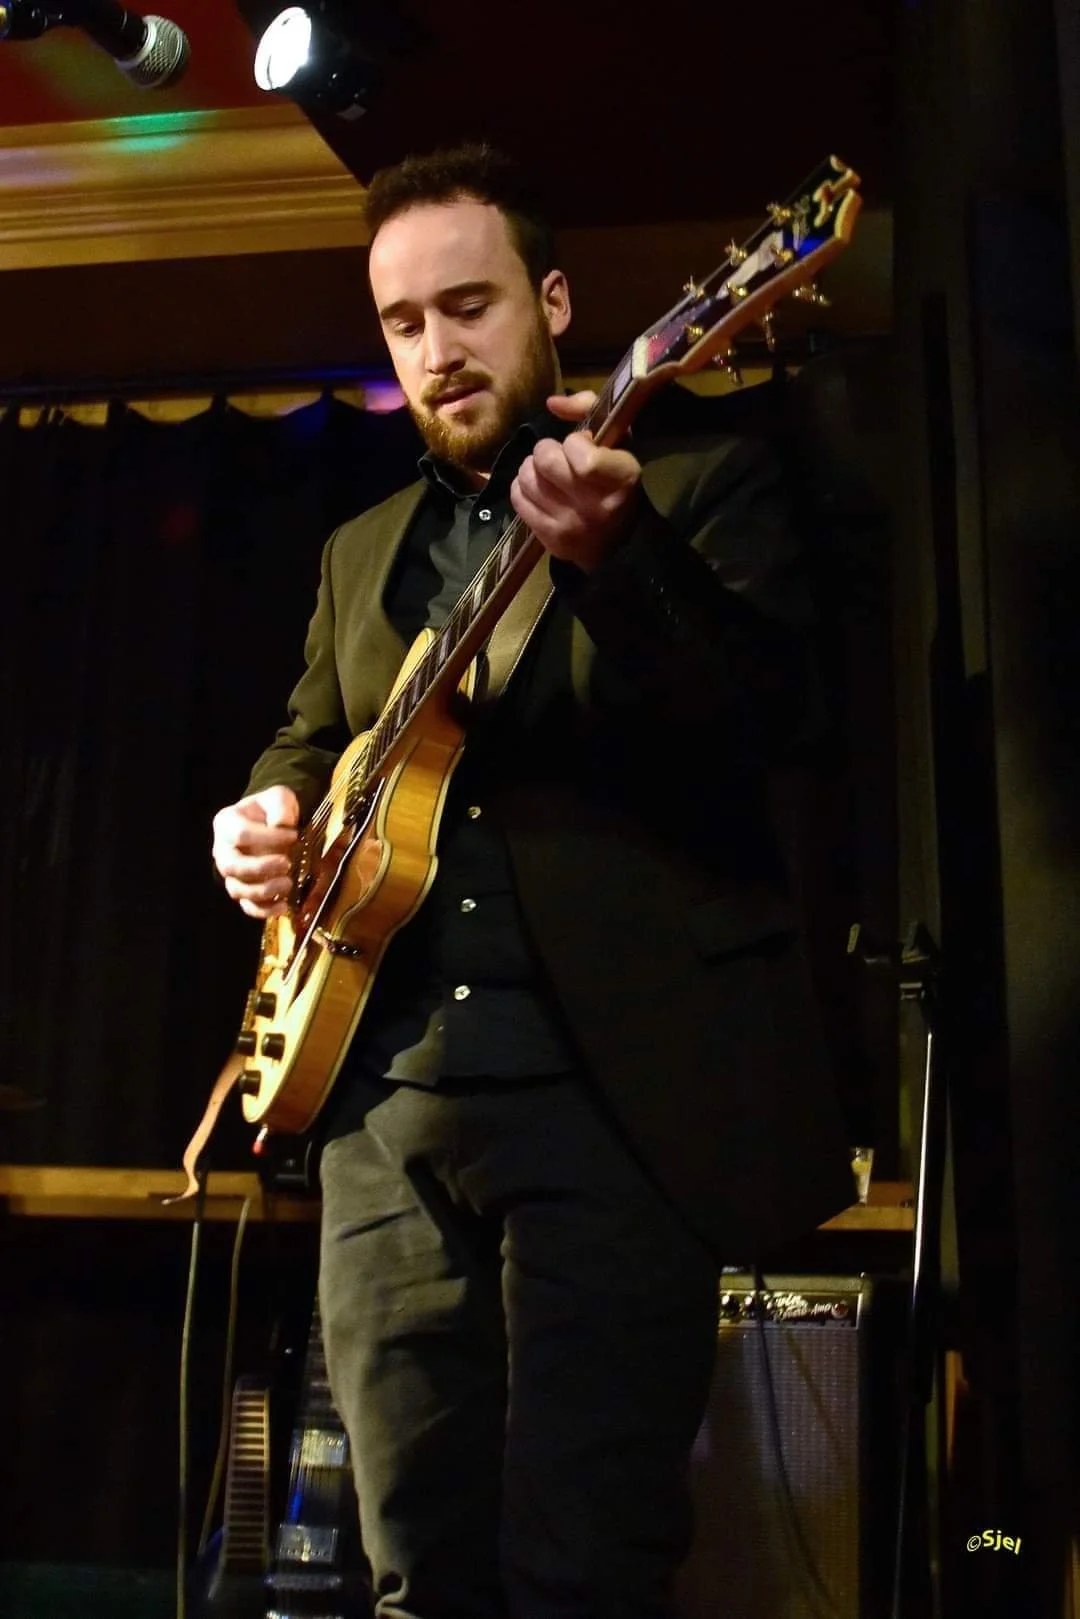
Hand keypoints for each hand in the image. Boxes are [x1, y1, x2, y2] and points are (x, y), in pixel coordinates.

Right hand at [212, 786, 298, 918]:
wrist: (274, 824)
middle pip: (232, 866)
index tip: (293, 836)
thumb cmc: (272, 810)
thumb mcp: (279, 797)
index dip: (267, 838)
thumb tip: (280, 825)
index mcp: (226, 823)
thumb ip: (280, 805)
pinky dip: (264, 910)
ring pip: (238, 889)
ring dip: (264, 891)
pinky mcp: (243, 890)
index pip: (240, 834)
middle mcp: (222, 850)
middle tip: (287, 863)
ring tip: (288, 883)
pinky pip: (247, 906)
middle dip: (261, 868)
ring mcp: (231, 873)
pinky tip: (284, 906)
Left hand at [510, 390, 641, 572]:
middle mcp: (596, 506)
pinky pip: (518, 499)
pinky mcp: (551, 539)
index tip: (583, 445)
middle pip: (546, 461)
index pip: (581, 454)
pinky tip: (537, 488)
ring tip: (546, 472)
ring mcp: (571, 526)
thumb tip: (551, 403)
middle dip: (547, 451)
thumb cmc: (615, 481)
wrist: (617, 541)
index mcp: (622, 478)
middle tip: (557, 456)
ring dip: (532, 468)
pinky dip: (523, 488)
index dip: (574, 442)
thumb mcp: (617, 440)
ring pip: (527, 478)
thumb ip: (587, 409)